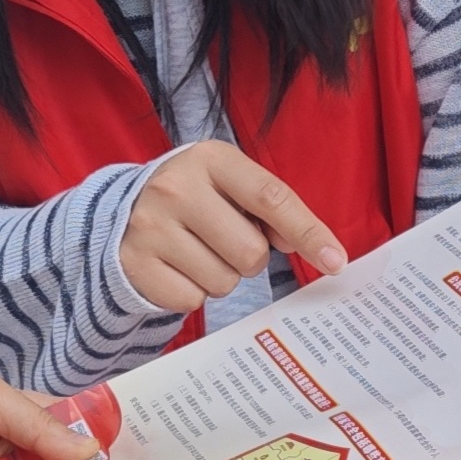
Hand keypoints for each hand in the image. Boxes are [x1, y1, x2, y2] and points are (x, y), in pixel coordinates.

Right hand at [119, 143, 346, 314]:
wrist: (125, 210)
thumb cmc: (198, 197)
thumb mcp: (232, 185)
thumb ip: (273, 209)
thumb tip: (313, 247)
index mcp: (210, 159)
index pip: (271, 197)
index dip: (308, 231)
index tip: (335, 261)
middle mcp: (176, 188)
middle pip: (251, 252)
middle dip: (250, 256)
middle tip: (227, 240)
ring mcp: (151, 226)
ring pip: (223, 282)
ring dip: (222, 275)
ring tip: (199, 251)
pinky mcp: (136, 263)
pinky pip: (191, 300)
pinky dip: (194, 291)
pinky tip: (178, 267)